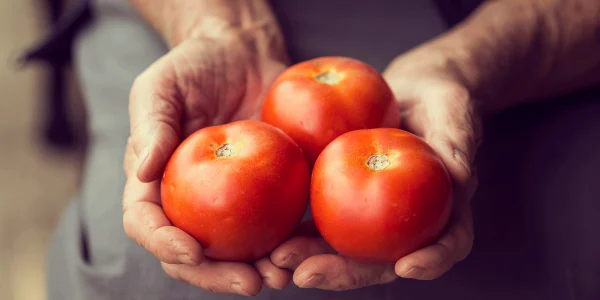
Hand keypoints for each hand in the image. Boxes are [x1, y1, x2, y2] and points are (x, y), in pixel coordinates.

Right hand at [122, 35, 290, 295]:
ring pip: (236, 250)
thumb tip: (144, 171)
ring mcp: (229, 201)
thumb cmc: (193, 66)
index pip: (146, 222)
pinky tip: (306, 251)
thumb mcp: (160, 86)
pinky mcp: (265, 192)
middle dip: (217, 275)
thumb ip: (151, 126)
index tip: (191, 251)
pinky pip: (275, 224)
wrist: (241, 53)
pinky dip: (288, 244)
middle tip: (249, 282)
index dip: (164, 243)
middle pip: (193, 254)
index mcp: (154, 182)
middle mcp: (189, 201)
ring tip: (282, 277)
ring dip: (256, 271)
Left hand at [269, 45, 480, 289]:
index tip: (406, 267)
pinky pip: (323, 219)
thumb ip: (457, 137)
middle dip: (346, 272)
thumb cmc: (441, 98)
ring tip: (277, 259)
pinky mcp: (346, 200)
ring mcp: (375, 216)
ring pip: (346, 249)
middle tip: (307, 274)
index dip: (433, 260)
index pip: (449, 242)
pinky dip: (297, 230)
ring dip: (311, 258)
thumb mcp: (453, 109)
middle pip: (383, 259)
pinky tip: (271, 231)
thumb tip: (460, 172)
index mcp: (446, 208)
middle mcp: (409, 222)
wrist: (409, 90)